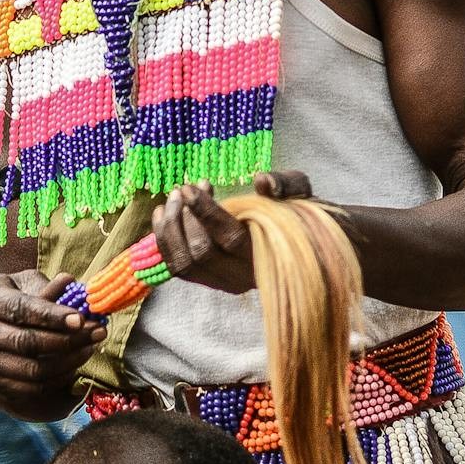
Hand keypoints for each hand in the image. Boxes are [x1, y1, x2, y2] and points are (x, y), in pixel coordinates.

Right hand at [0, 269, 103, 419]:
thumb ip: (47, 287)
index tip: (81, 319)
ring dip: (68, 361)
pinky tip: (74, 366)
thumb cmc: (15, 299)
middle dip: (68, 340)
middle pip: (26, 342)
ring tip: (90, 348)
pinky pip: (30, 388)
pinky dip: (57, 379)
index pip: (19, 309)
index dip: (51, 316)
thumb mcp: (27, 284)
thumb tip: (70, 283)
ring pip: (31, 369)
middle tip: (98, 332)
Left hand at [152, 173, 312, 295]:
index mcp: (266, 254)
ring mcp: (223, 282)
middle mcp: (243, 276)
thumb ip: (286, 184)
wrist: (296, 242)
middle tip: (182, 189)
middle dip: (184, 218)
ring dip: (170, 229)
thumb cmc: (296, 212)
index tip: (191, 187)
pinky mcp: (208, 280)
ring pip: (183, 264)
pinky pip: (176, 266)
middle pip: (201, 253)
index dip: (207, 211)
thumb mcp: (300, 192)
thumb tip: (262, 181)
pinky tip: (163, 213)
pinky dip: (163, 240)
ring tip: (172, 199)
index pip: (230, 238)